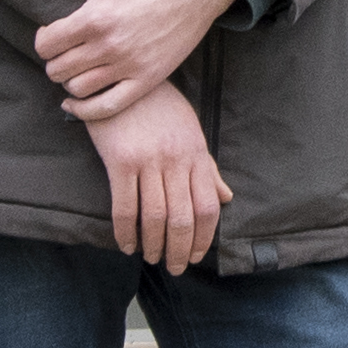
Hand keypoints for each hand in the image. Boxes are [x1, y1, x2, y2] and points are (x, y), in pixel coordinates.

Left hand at [33, 0, 238, 113]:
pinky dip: (83, 110)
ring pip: (77, 88)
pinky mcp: (146, 80)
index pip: (47, 44)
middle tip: (63, 54)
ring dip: (69, 81)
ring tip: (76, 70)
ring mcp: (128, 65)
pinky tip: (73, 103)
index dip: (43, 41)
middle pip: (58, 69)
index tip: (51, 36)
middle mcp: (108, 45)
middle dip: (55, 61)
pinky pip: (106, 107)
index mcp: (95, 17)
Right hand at [85, 79, 226, 270]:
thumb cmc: (159, 106)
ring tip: (152, 258)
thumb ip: (207, 167)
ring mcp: (149, 160)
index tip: (197, 255)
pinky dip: (126, 232)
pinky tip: (127, 244)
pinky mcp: (120, 160)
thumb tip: (227, 197)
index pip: (209, 206)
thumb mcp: (191, 131)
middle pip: (184, 218)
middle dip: (181, 250)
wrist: (124, 79)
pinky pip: (125, 207)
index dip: (205, 237)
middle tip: (175, 267)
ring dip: (155, 245)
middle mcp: (176, 159)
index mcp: (197, 154)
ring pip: (156, 217)